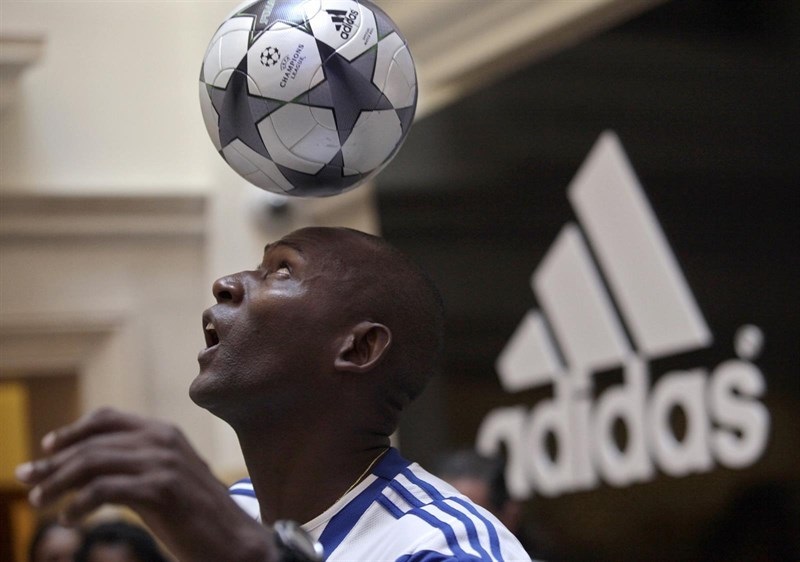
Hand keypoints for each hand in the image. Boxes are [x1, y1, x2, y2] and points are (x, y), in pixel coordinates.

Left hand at [15, 408, 277, 561]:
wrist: (233, 539)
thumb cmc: (194, 514)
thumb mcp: (160, 480)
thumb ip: (129, 467)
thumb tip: (76, 469)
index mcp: (164, 432)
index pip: (107, 418)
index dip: (72, 431)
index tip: (46, 448)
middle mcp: (163, 439)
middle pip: (93, 442)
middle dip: (53, 463)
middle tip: (27, 481)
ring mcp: (163, 462)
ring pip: (93, 462)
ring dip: (58, 483)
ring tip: (41, 503)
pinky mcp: (161, 489)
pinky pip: (104, 490)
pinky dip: (78, 505)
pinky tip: (68, 519)